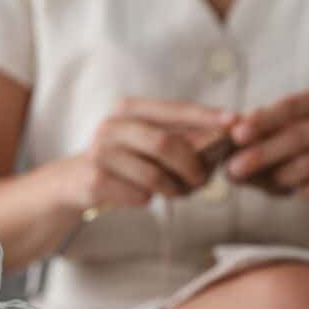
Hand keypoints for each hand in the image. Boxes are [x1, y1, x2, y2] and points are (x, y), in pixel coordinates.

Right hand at [58, 97, 232, 210]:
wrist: (74, 182)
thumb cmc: (121, 160)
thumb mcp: (143, 139)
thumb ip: (177, 134)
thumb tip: (225, 132)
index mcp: (128, 109)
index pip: (175, 108)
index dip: (207, 115)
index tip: (235, 122)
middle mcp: (113, 126)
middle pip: (166, 143)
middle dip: (192, 165)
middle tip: (204, 180)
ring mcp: (101, 153)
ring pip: (154, 175)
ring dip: (173, 189)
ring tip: (177, 193)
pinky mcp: (96, 180)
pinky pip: (139, 195)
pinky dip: (148, 199)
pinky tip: (144, 197)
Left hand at [227, 87, 308, 198]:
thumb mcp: (300, 126)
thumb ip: (267, 131)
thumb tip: (230, 140)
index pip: (290, 106)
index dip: (263, 120)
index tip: (236, 134)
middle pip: (297, 136)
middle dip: (262, 153)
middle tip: (235, 168)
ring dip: (283, 175)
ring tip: (268, 181)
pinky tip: (297, 192)